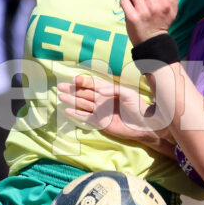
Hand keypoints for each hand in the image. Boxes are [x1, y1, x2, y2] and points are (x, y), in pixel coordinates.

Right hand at [58, 75, 174, 155]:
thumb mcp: (127, 93)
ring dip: (72, 101)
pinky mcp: (99, 122)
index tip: (74, 79)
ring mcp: (99, 111)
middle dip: (72, 90)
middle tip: (60, 86)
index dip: (83, 81)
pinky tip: (67, 111)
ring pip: (82, 104)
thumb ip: (112, 89)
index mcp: (108, 91)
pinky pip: (85, 118)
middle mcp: (101, 100)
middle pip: (84, 93)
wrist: (143, 124)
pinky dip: (76, 115)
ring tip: (61, 97)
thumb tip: (99, 90)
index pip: (92, 84)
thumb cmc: (137, 106)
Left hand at [121, 0, 178, 45]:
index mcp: (165, 2)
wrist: (152, 42)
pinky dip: (124, 2)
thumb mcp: (173, 11)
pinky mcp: (131, 17)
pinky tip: (128, 7)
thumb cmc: (162, 24)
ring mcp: (142, 11)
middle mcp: (154, 5)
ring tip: (133, 1)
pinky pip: (123, 0)